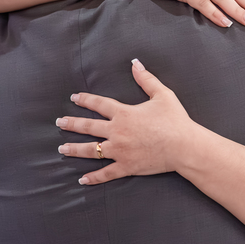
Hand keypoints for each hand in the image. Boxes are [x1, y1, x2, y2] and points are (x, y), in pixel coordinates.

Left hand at [56, 60, 199, 184]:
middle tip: (60, 123)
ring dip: (74, 149)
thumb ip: (147, 79)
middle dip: (71, 124)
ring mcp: (119, 151)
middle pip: (88, 127)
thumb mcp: (163, 95)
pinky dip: (94, 177)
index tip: (75, 98)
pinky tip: (82, 179)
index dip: (85, 100)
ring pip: (90, 150)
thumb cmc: (176, 120)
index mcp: (124, 114)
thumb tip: (136, 63)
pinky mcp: (126, 166)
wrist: (184, 146)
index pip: (99, 104)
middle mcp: (117, 132)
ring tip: (62, 149)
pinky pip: (106, 173)